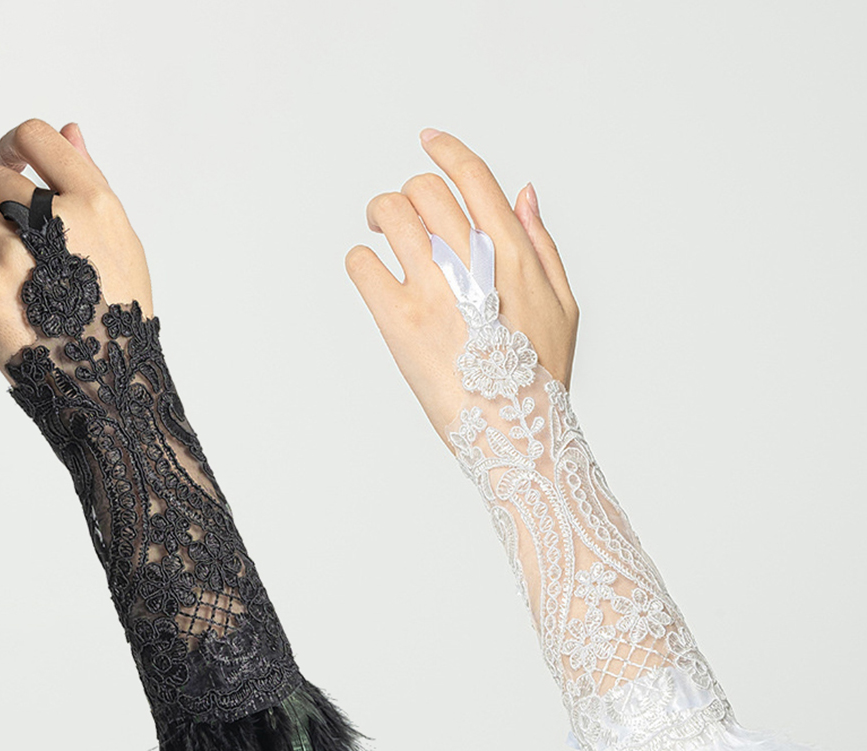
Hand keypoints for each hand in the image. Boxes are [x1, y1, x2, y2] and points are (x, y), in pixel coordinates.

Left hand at [0, 119, 152, 383]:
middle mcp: (53, 222)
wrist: (111, 388)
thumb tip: (67, 130)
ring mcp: (14, 255)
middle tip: (15, 246)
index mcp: (96, 205)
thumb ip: (92, 184)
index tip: (13, 167)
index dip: (14, 147)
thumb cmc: (120, 318)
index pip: (35, 136)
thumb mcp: (123, 245)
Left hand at [345, 129, 578, 447]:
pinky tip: (372, 275)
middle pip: (424, 189)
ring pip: (388, 215)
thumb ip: (541, 243)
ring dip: (377, 214)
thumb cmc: (542, 376)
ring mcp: (433, 291)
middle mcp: (472, 263)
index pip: (472, 177)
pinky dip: (360, 260)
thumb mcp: (563, 305)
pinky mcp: (400, 323)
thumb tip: (522, 191)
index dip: (445, 149)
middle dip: (409, 192)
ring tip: (376, 232)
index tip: (428, 140)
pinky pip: (361, 264)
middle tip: (398, 213)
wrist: (516, 436)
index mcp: (514, 255)